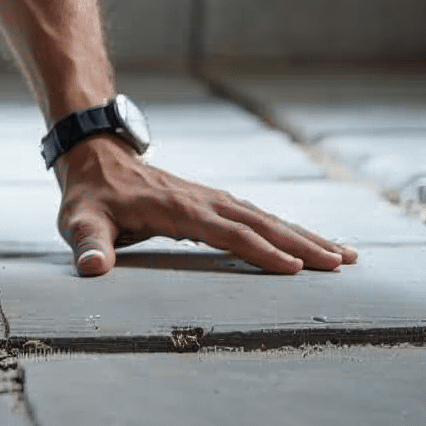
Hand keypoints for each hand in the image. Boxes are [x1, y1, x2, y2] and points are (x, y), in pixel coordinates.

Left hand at [54, 135, 357, 277]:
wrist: (94, 155)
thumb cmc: (88, 196)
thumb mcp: (80, 221)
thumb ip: (88, 244)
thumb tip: (92, 269)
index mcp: (177, 209)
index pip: (226, 231)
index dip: (260, 250)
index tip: (296, 269)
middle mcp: (201, 200)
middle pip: (260, 222)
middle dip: (301, 242)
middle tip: (343, 262)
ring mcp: (209, 198)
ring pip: (264, 217)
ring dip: (303, 235)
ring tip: (344, 254)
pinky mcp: (210, 201)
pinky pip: (255, 216)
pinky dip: (285, 229)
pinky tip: (307, 243)